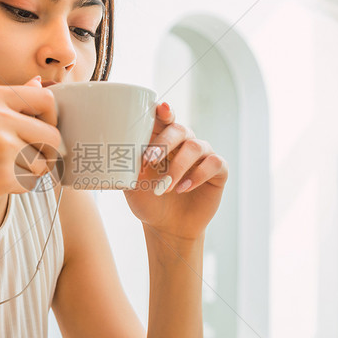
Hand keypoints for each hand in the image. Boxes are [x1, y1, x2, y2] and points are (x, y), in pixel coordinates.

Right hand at [0, 76, 60, 229]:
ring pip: (43, 162)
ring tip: (2, 171)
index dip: (51, 119)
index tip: (41, 132)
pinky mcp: (1, 177)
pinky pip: (30, 183)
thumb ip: (7, 100)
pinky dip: (18, 187)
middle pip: (52, 136)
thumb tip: (39, 84)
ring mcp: (0, 147)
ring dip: (31, 172)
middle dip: (46, 152)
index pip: (46, 100)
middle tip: (29, 160)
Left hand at [123, 102, 227, 239]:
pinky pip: (213, 163)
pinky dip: (197, 175)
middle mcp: (185, 143)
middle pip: (180, 129)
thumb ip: (127, 165)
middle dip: (164, 143)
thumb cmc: (149, 200)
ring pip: (195, 147)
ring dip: (177, 166)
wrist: (167, 227)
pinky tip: (183, 188)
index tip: (161, 110)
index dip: (164, 112)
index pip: (165, 119)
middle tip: (150, 160)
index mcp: (163, 141)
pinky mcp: (218, 171)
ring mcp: (203, 156)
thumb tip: (119, 150)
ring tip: (165, 186)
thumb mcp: (132, 184)